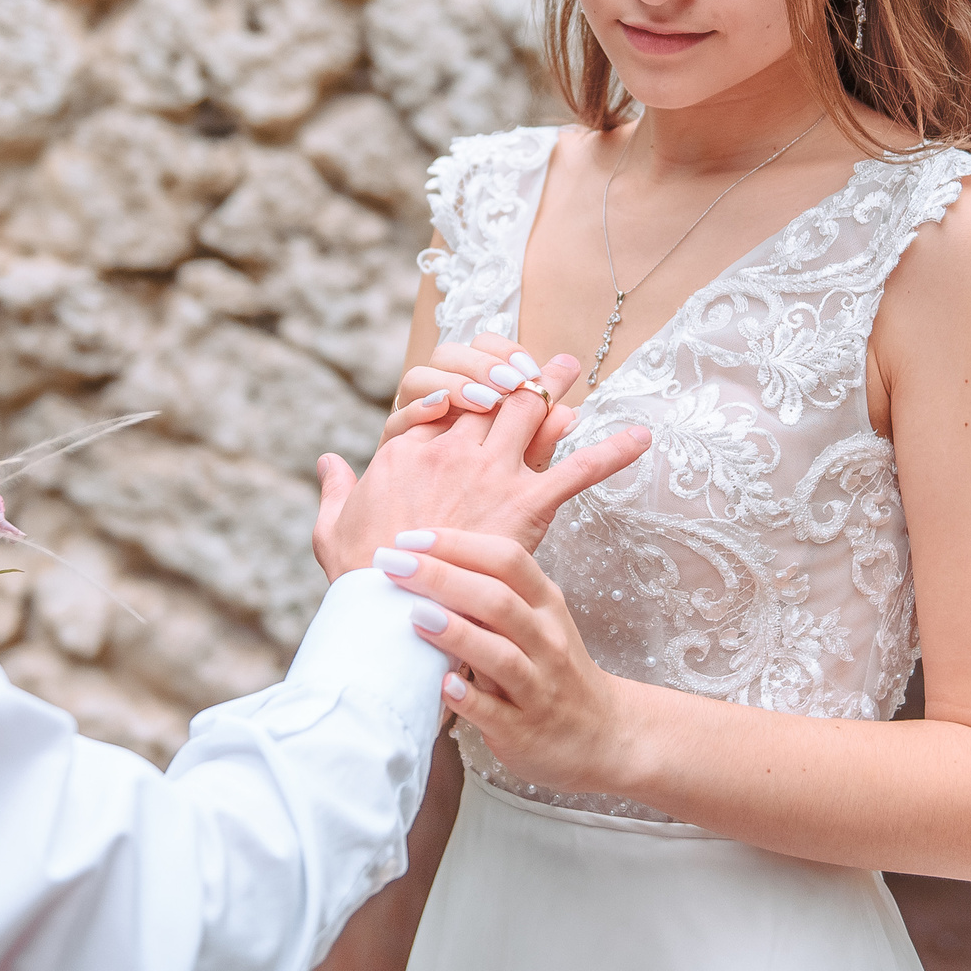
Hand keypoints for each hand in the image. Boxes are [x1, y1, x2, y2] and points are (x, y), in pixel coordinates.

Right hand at [313, 355, 647, 578]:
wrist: (387, 614)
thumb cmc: (358, 579)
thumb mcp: (332, 528)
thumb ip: (335, 490)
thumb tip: (329, 462)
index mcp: (407, 452)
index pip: (441, 399)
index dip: (463, 385)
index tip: (480, 383)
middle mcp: (451, 452)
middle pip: (489, 393)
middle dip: (512, 370)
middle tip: (532, 356)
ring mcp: (489, 474)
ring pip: (529, 411)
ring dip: (552, 385)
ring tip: (570, 364)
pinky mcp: (524, 506)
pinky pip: (577, 471)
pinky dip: (613, 452)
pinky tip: (641, 438)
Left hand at [375, 529, 636, 797]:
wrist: (602, 735)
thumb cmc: (553, 668)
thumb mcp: (537, 621)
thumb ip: (493, 593)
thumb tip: (425, 561)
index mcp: (547, 604)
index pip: (507, 559)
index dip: (457, 544)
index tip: (408, 539)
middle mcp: (546, 640)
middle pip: (498, 600)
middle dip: (442, 577)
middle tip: (391, 564)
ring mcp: (538, 687)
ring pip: (500, 655)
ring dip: (456, 634)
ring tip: (413, 615)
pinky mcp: (524, 731)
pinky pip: (496, 713)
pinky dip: (469, 699)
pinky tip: (442, 686)